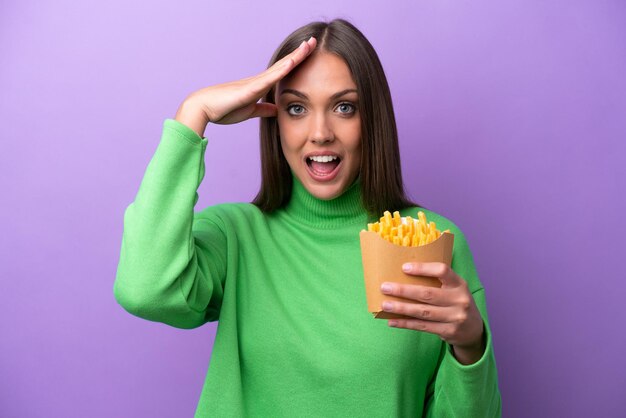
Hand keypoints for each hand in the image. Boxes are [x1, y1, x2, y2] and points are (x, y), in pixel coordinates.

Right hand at [175, 37, 316, 135]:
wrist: (204, 108)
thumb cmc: (223, 109)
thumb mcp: (250, 111)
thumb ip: (263, 109)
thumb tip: (276, 109)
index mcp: (260, 85)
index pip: (282, 71)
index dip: (296, 62)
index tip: (309, 53)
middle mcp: (259, 80)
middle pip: (284, 64)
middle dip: (299, 54)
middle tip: (313, 41)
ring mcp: (255, 82)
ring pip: (279, 67)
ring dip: (295, 57)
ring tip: (309, 45)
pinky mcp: (249, 89)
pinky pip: (269, 78)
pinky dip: (281, 70)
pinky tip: (292, 63)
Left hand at [380, 262, 485, 364]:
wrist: (474, 330)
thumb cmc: (456, 303)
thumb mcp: (454, 289)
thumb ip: (437, 282)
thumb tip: (403, 274)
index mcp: (459, 284)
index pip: (442, 271)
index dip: (423, 268)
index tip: (404, 267)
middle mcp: (459, 300)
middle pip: (427, 294)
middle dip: (403, 291)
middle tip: (384, 287)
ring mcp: (455, 317)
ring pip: (422, 312)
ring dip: (401, 308)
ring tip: (385, 305)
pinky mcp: (449, 332)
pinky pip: (422, 326)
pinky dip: (405, 323)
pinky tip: (392, 321)